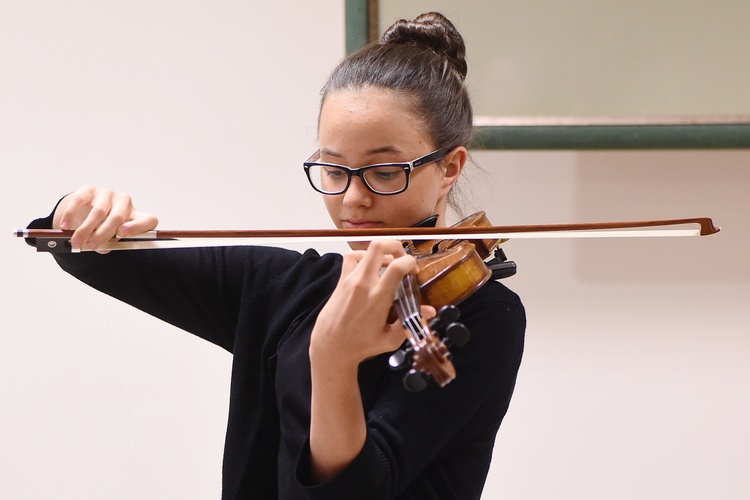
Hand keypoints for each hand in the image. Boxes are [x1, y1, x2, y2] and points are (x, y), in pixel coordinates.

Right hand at [53, 186, 157, 251]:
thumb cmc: (103, 229)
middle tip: (90, 246)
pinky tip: (66, 225)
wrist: (86, 212)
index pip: (149, 220)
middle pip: (118, 217)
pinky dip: (72, 214)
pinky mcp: (89, 190)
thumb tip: (99, 247)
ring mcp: (108, 194)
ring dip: (86, 228)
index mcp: (137, 216)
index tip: (122, 234)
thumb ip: (108, 244)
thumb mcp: (110, 240)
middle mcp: (125, 202)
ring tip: (76, 241)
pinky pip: (80, 201)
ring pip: (99, 211)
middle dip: (103, 233)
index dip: (137, 227)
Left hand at [310, 240, 432, 368]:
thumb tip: (431, 311)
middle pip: (379, 246)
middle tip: (403, 259)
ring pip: (366, 250)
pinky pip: (352, 258)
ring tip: (388, 265)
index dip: (411, 262)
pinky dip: (363, 257)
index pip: (397, 266)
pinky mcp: (341, 280)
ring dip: (381, 252)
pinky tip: (370, 268)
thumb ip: (410, 321)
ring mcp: (350, 279)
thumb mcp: (391, 339)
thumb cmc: (362, 345)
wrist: (331, 347)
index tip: (414, 272)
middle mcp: (363, 283)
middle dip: (396, 246)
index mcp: (378, 297)